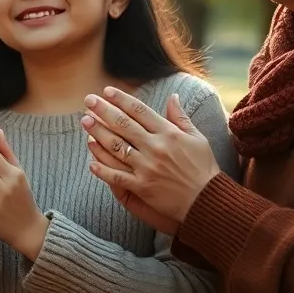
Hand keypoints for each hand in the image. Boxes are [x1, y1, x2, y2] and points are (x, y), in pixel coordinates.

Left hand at [81, 88, 219, 223]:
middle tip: (88, 100)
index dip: (122, 99)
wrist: (207, 201)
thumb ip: (181, 117)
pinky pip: (117, 177)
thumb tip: (172, 96)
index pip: (140, 111)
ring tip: (85, 122)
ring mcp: (147, 168)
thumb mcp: (197, 138)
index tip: (107, 91)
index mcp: (169, 133)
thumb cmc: (204, 168)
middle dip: (103, 110)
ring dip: (98, 134)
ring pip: (116, 147)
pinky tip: (90, 161)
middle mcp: (156, 148)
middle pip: (123, 125)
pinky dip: (102, 169)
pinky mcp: (142, 187)